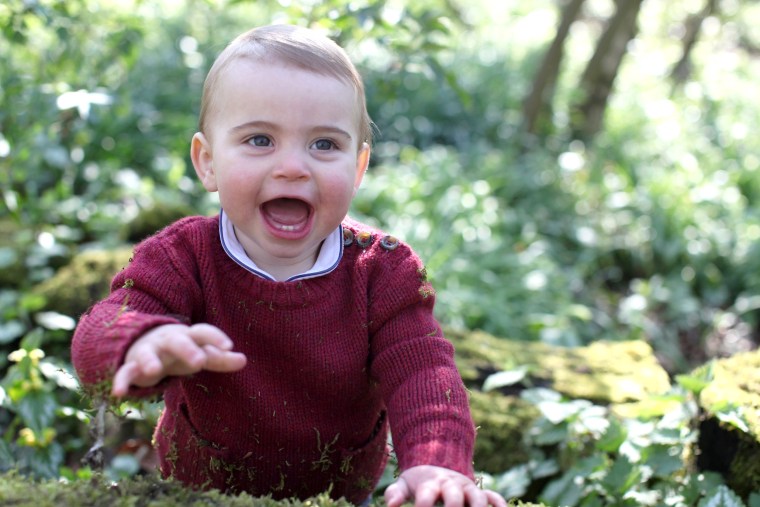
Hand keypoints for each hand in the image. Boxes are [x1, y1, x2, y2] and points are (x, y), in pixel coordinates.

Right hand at [111, 323, 246, 396]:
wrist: (140, 343)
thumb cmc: (178, 352)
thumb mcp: (198, 353)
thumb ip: (220, 358)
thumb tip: (245, 360)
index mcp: (187, 336)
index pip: (202, 332)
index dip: (215, 337)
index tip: (229, 346)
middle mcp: (168, 341)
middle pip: (178, 341)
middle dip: (187, 349)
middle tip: (199, 361)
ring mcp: (148, 352)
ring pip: (148, 354)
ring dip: (150, 361)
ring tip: (154, 371)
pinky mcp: (131, 366)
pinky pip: (124, 372)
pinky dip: (121, 382)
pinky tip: (119, 394)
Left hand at [385, 465, 506, 506]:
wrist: (437, 466)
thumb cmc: (418, 483)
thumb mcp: (404, 484)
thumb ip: (395, 494)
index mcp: (431, 483)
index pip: (427, 495)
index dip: (423, 506)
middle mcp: (451, 484)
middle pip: (454, 495)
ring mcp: (467, 489)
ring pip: (478, 497)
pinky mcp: (480, 493)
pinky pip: (494, 497)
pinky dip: (500, 504)